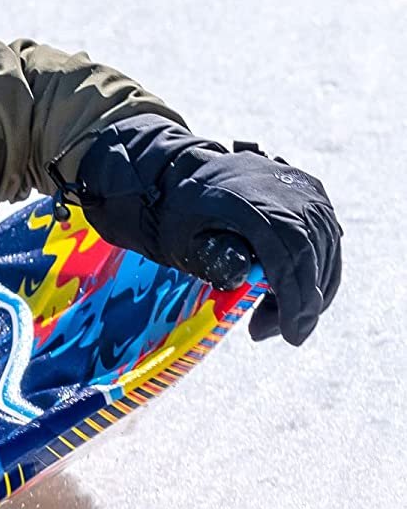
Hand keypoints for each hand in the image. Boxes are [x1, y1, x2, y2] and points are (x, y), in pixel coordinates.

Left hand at [74, 115, 341, 344]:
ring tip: (276, 316)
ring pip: (325, 251)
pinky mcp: (313, 193)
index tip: (291, 335)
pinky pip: (326, 239)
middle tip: (276, 332)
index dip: (294, 300)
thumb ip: (215, 259)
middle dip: (302, 303)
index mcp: (255, 203)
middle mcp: (289, 193)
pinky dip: (316, 270)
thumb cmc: (182, 216)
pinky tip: (290, 292)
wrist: (186, 173)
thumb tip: (246, 278)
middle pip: (313, 257)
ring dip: (310, 291)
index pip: (290, 257)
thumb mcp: (185, 242)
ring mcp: (306, 190)